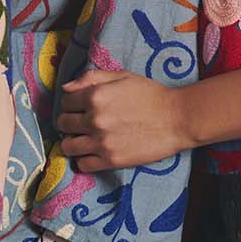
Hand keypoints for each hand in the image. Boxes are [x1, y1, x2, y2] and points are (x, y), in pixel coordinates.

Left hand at [57, 70, 185, 170]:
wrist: (177, 119)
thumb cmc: (151, 95)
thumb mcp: (122, 77)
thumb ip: (91, 78)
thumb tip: (66, 87)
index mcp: (95, 96)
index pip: (65, 101)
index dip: (71, 104)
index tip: (80, 108)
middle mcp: (94, 119)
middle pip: (63, 124)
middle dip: (69, 122)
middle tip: (81, 123)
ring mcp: (102, 141)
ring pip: (68, 146)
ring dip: (73, 142)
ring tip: (84, 139)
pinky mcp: (111, 160)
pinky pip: (82, 164)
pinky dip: (84, 159)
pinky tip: (93, 152)